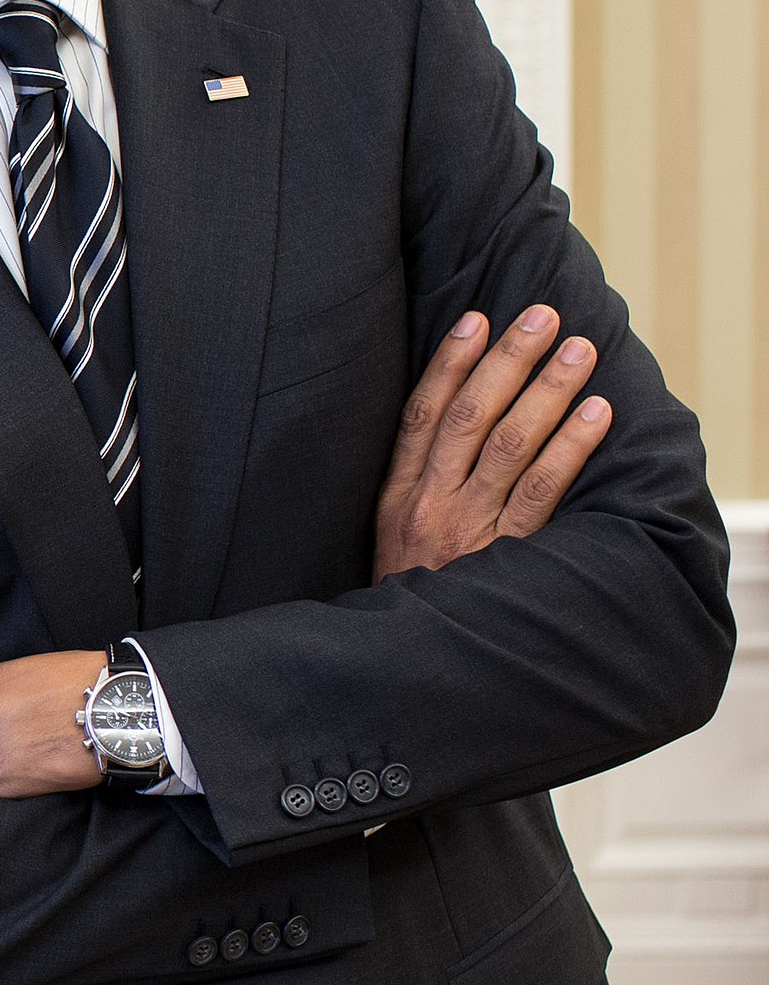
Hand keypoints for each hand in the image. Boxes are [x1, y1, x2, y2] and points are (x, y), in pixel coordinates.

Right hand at [375, 306, 611, 582]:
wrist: (403, 668)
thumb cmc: (407, 600)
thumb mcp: (389, 542)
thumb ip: (416, 489)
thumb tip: (452, 431)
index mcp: (396, 497)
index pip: (422, 414)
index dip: (449, 364)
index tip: (476, 320)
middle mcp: (429, 504)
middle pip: (471, 416)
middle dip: (508, 359)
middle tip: (543, 317)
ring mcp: (468, 529)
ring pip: (511, 443)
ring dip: (548, 390)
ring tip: (579, 351)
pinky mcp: (506, 556)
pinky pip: (543, 490)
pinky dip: (571, 447)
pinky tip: (596, 414)